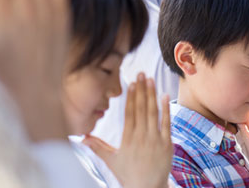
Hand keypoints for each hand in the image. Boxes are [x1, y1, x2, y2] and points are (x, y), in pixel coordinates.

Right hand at [83, 73, 172, 187]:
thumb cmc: (128, 175)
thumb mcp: (111, 160)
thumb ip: (97, 146)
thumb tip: (81, 137)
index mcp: (127, 139)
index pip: (129, 113)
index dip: (131, 97)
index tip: (131, 83)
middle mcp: (141, 138)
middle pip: (141, 109)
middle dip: (141, 90)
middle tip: (142, 73)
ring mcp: (155, 140)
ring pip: (153, 113)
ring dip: (152, 95)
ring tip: (151, 79)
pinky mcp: (167, 144)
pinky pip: (166, 123)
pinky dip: (165, 110)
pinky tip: (164, 96)